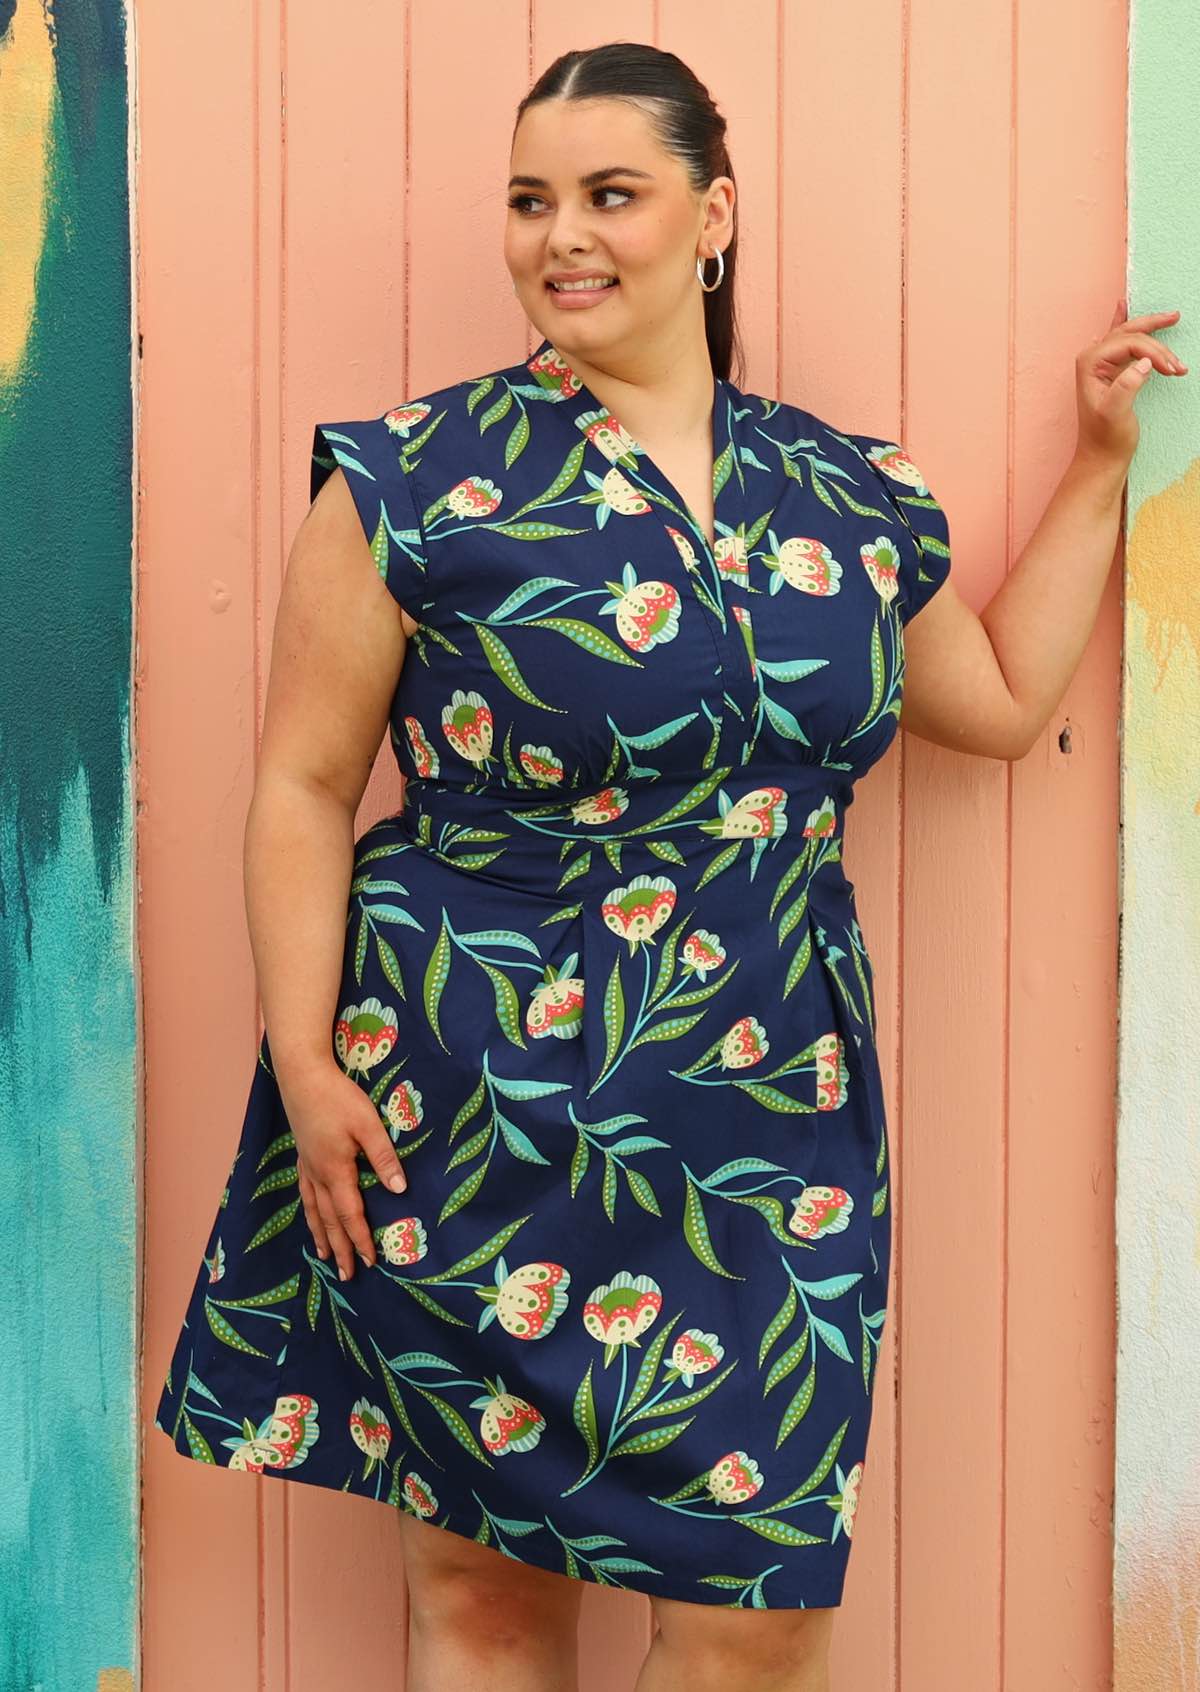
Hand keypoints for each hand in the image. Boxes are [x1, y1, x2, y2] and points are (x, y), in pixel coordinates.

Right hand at [275, 1058, 408, 1281]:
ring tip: (324, 1257)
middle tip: (347, 1275)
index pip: (350, 1215)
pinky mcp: (302, 1154)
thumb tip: (400, 1190)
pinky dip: (308, 1211)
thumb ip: (384, 1158)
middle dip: (340, 1248)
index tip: (370, 1262)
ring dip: (320, 1235)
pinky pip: (304, 1193)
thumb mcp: (368, 1124)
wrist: (302, 1076)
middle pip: (329, 1220)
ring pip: (312, 1210)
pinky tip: (310, 1214)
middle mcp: (318, 1175)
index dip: (361, 1240)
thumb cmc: (338, 1098)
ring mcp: (307, 1165)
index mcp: (336, 1171)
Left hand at [1075, 300, 1185, 469]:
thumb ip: (1126, 386)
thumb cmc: (1107, 438)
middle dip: (1155, 328)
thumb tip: (1143, 364)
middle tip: (1177, 318)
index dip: (1153, 352)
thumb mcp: (1116, 414)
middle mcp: (1092, 358)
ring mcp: (1099, 363)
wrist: (1101, 456)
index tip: (1173, 370)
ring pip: (1128, 334)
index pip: (1128, 343)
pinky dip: (1126, 325)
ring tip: (1173, 320)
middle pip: (1128, 332)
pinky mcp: (1108, 370)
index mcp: (1090, 363)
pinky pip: (1119, 340)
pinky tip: (1123, 307)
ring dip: (1152, 330)